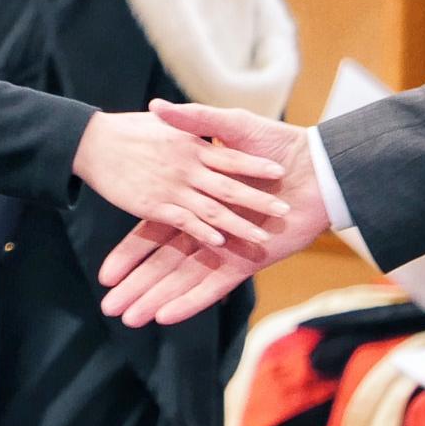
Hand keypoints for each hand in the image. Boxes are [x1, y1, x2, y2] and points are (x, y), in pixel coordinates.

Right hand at [93, 102, 331, 325]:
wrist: (319, 167)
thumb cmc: (277, 141)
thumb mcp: (231, 124)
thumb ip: (195, 121)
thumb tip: (157, 105)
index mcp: (196, 198)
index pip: (153, 232)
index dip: (129, 252)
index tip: (105, 271)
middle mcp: (206, 227)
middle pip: (161, 262)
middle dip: (134, 286)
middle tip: (107, 308)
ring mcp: (227, 246)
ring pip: (181, 278)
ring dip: (154, 299)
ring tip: (127, 320)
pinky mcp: (247, 258)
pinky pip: (214, 284)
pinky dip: (190, 301)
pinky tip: (165, 317)